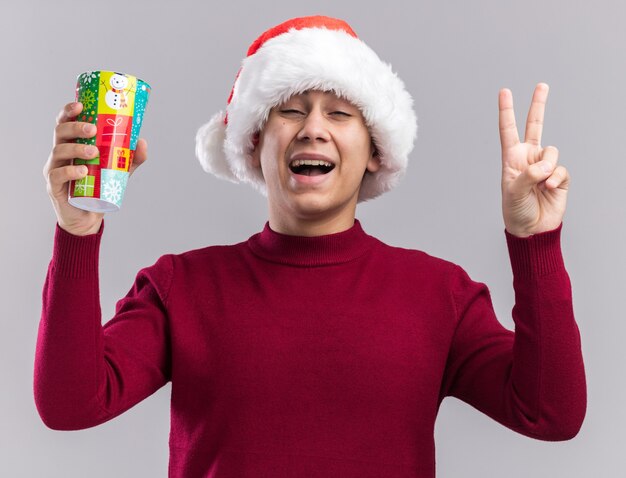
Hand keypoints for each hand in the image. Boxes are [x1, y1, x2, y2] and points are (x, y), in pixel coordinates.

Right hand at [43, 102, 147, 235]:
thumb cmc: (99, 188)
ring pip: (58, 152)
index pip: (65, 123)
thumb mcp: (118, 171)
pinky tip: (84, 171)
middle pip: (59, 132)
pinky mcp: (54, 187)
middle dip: (74, 127)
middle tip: (92, 130)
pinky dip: (70, 171)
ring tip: (94, 153)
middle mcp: (60, 154)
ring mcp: (54, 169)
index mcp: (71, 144)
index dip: (68, 111)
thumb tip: (142, 141)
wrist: (88, 216)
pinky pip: (57, 175)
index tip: (80, 105)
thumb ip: (130, 157)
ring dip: (76, 149)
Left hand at [498, 83, 569, 236]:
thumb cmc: (516, 211)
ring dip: (547, 167)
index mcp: (512, 158)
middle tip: (542, 85)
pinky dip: (556, 179)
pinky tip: (550, 189)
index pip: (509, 130)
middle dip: (538, 105)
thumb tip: (547, 164)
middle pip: (535, 126)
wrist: (532, 229)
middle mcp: (529, 158)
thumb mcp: (514, 191)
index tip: (504, 91)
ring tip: (541, 184)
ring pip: (552, 151)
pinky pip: (561, 169)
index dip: (506, 111)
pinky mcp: (560, 177)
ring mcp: (545, 166)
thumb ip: (529, 174)